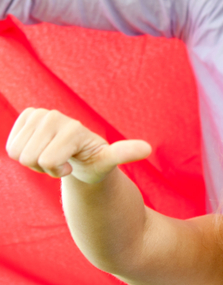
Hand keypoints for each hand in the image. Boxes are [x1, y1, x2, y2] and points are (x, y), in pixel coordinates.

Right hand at [6, 107, 150, 183]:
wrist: (82, 154)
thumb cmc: (96, 160)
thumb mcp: (109, 160)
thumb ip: (124, 153)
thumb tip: (147, 149)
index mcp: (72, 127)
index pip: (47, 160)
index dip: (55, 171)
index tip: (71, 166)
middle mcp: (54, 116)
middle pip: (28, 157)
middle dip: (43, 167)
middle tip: (62, 161)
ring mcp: (38, 114)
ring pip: (16, 152)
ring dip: (33, 161)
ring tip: (54, 155)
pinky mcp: (27, 116)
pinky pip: (10, 146)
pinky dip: (22, 153)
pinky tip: (42, 149)